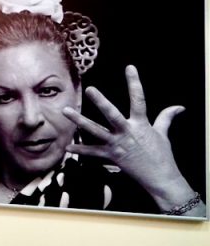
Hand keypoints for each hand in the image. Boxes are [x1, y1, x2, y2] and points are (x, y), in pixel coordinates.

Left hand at [63, 66, 193, 205]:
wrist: (161, 178)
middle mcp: (127, 132)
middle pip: (112, 115)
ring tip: (65, 111)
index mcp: (141, 124)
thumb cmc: (162, 155)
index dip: (135, 83)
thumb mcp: (163, 134)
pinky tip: (67, 146)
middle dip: (101, 102)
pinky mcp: (111, 156)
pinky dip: (80, 150)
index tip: (130, 67)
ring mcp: (118, 144)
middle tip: (90, 89)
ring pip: (96, 131)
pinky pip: (93, 153)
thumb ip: (166, 118)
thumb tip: (180, 107)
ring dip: (80, 121)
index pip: (139, 99)